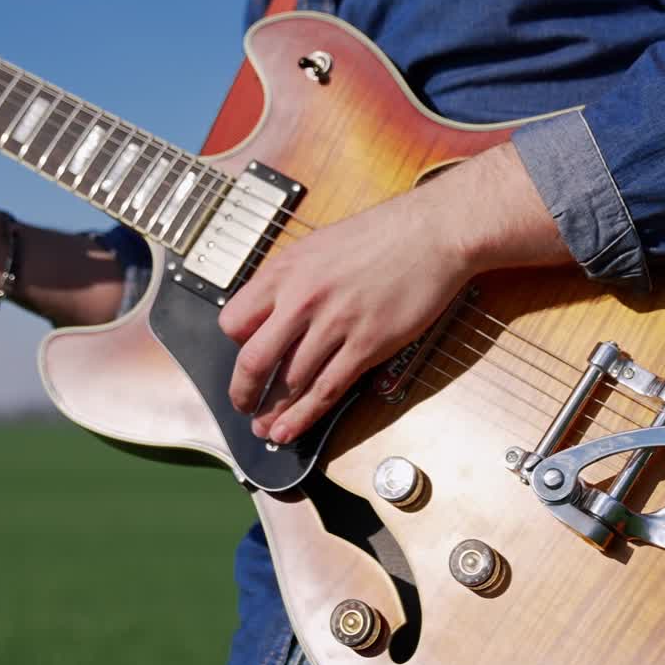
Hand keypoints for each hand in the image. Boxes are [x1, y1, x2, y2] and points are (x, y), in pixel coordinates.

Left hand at [218, 181, 468, 443]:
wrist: (431, 233)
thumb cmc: (380, 235)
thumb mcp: (318, 246)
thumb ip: (291, 280)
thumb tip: (273, 312)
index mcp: (285, 271)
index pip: (233, 322)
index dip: (235, 345)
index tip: (245, 356)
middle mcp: (302, 299)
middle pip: (253, 360)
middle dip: (243, 392)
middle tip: (243, 406)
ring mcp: (334, 324)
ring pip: (290, 382)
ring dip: (273, 412)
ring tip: (266, 429)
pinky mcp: (367, 345)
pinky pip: (326, 390)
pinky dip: (304, 416)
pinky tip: (290, 430)